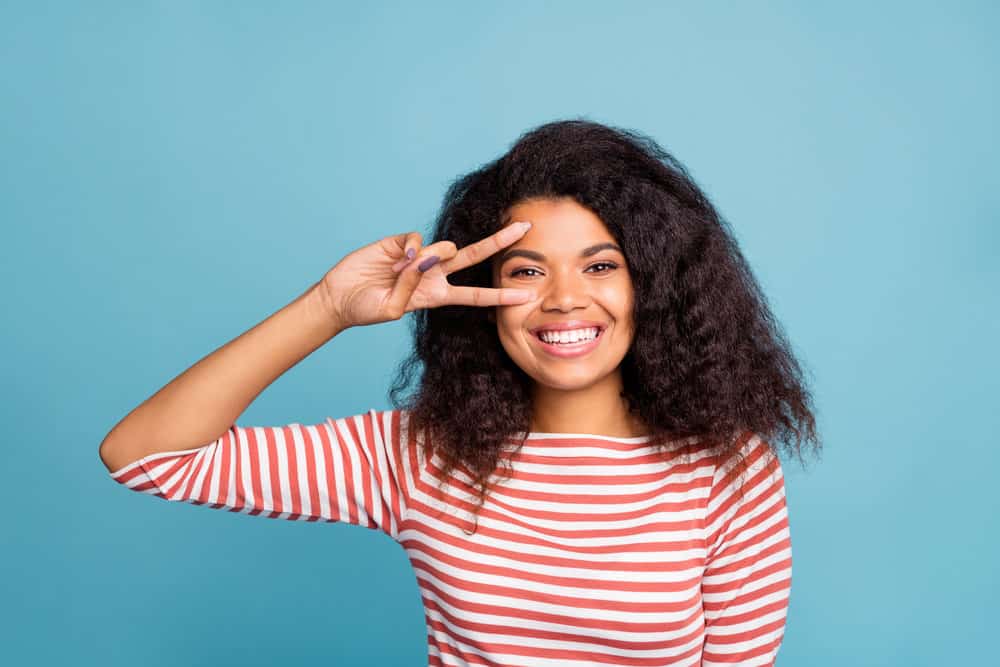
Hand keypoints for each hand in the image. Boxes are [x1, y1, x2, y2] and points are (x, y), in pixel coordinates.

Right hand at [320, 221, 534, 328]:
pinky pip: (417, 238)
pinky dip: (411, 247)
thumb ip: (411, 286)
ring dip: (431, 257)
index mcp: (436, 296)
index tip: (528, 295)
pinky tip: (397, 258)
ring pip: (445, 247)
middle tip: (524, 228)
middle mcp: (433, 274)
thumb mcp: (392, 309)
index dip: (500, 296)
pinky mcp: (401, 242)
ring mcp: (419, 256)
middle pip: (475, 257)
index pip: (475, 296)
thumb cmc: (366, 309)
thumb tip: (424, 257)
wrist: (339, 297)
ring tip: (403, 270)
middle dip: (499, 242)